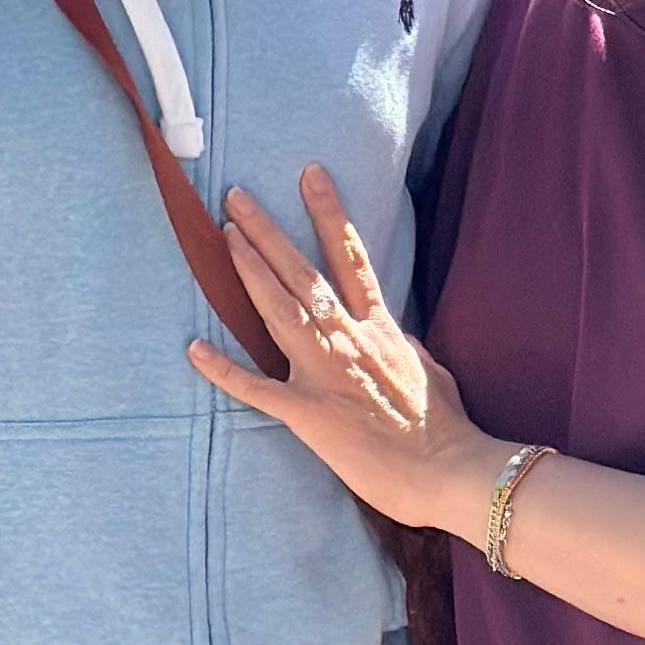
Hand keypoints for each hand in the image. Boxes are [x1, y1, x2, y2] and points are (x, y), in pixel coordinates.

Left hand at [191, 166, 499, 539]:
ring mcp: (327, 374)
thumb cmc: (444, 427)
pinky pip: (258, 389)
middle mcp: (350, 339)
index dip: (328, 213)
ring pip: (281, 310)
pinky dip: (224, 370)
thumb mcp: (428, 370)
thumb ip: (402, 345)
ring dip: (251, 271)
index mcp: (380, 328)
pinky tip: (195, 349)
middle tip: (237, 195)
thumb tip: (393, 331)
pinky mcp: (310, 414)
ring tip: (225, 236)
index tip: (309, 175)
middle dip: (268, 231)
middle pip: (303, 273)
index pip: (351, 257)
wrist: (449, 470)